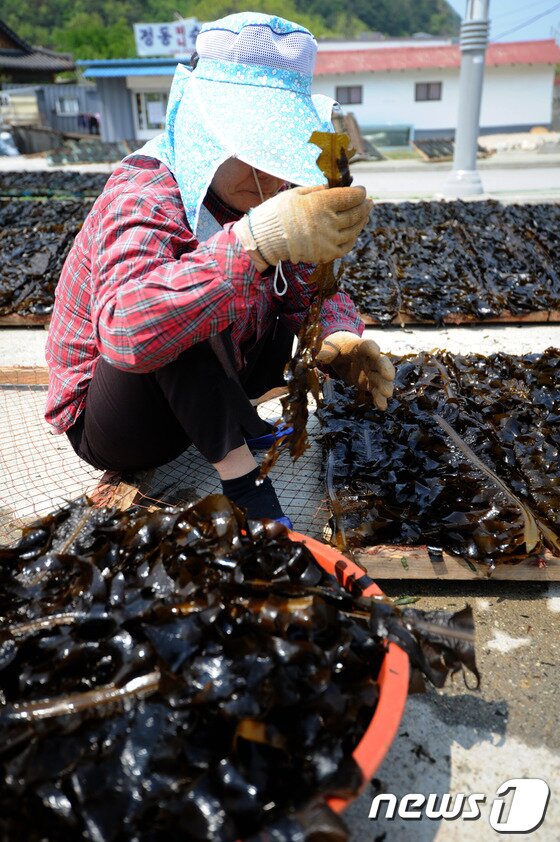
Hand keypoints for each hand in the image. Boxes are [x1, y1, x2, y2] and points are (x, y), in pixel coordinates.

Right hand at [232, 184, 371, 269]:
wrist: (265, 239)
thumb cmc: (278, 212)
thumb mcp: (297, 193)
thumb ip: (319, 190)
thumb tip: (335, 188)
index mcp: (321, 203)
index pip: (350, 196)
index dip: (359, 193)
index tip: (361, 190)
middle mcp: (328, 222)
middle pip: (355, 213)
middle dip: (364, 206)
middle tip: (368, 202)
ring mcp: (328, 240)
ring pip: (354, 230)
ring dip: (362, 221)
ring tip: (364, 215)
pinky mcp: (326, 254)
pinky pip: (346, 246)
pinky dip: (352, 238)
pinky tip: (353, 233)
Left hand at [317, 331, 394, 409]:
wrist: (342, 354)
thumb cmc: (338, 348)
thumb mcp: (330, 347)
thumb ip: (327, 352)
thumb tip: (321, 357)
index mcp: (359, 347)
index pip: (367, 345)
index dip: (371, 348)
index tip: (376, 352)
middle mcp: (369, 359)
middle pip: (380, 363)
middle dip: (385, 369)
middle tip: (389, 377)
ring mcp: (371, 372)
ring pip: (381, 379)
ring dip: (385, 386)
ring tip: (387, 394)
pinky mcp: (369, 383)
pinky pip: (375, 391)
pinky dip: (379, 398)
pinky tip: (382, 406)